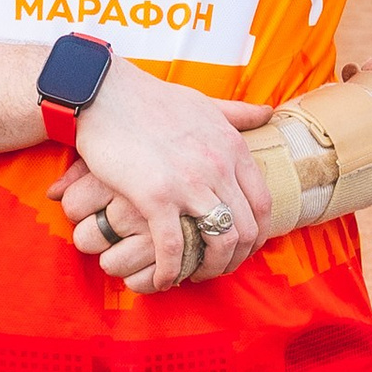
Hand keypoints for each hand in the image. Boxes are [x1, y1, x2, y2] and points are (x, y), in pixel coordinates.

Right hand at [51, 65, 273, 296]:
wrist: (104, 92)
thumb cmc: (151, 99)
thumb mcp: (206, 103)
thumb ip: (238, 114)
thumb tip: (267, 113)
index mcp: (233, 147)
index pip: (263, 204)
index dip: (257, 234)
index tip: (242, 247)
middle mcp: (219, 167)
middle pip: (246, 230)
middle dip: (235, 259)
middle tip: (216, 268)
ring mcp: (189, 183)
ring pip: (220, 242)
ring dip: (210, 269)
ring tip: (194, 275)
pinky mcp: (155, 196)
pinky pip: (174, 248)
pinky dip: (171, 271)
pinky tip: (163, 278)